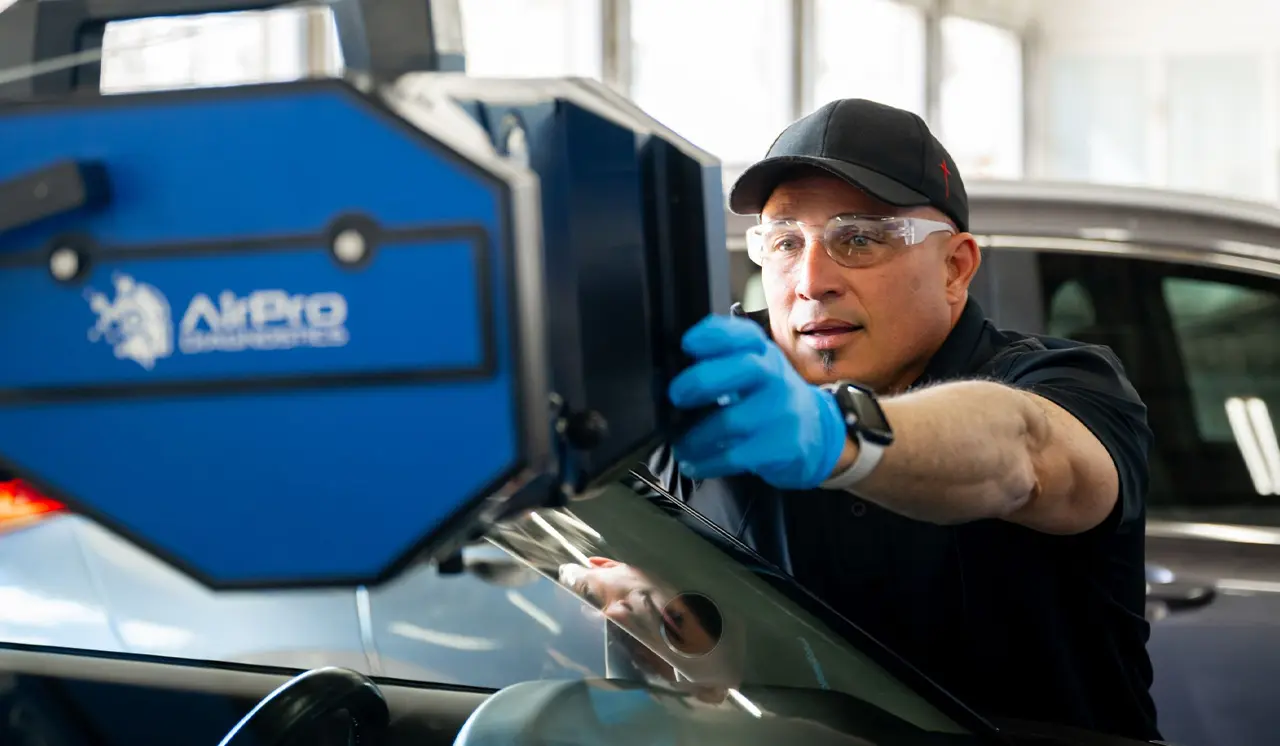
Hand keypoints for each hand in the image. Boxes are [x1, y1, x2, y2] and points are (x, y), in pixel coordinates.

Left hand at [668, 314, 846, 488]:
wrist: (815, 432)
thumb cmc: (768, 397)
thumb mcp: (754, 368)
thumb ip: (721, 361)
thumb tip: (669, 368)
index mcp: (762, 352)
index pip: (743, 334)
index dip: (713, 335)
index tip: (686, 344)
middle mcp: (775, 377)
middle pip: (743, 369)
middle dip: (701, 381)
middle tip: (674, 397)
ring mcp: (782, 412)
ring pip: (732, 421)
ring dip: (694, 437)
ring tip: (679, 445)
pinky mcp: (783, 446)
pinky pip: (736, 456)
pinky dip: (706, 462)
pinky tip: (693, 464)